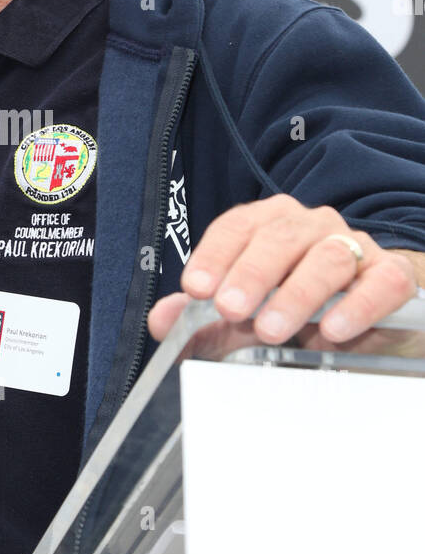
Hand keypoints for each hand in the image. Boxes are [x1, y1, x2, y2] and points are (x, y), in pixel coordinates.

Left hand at [147, 194, 418, 344]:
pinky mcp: (390, 276)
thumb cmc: (295, 310)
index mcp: (270, 224)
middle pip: (280, 237)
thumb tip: (162, 320)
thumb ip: (200, 319)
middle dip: (251, 273)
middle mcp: (312, 227)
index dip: (215, 254)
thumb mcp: (243, 318)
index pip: (238, 226)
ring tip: (272, 328)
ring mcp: (354, 248)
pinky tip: (334, 329)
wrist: (365, 317)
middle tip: (230, 308)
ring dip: (297, 294)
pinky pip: (380, 282)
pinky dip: (358, 305)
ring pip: (327, 258)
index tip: (195, 288)